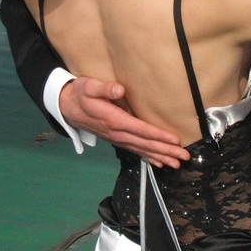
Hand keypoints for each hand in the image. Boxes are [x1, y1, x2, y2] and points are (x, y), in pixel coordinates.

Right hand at [60, 77, 190, 168]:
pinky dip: (148, 157)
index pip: (140, 129)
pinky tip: (159, 163)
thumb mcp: (88, 86)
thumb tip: (119, 89)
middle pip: (145, 144)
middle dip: (165, 150)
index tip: (174, 140)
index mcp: (113, 120)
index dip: (158, 135)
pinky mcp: (117, 139)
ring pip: (142, 150)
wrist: (67, 107)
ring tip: (177, 163)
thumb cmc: (80, 94)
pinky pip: (135, 151)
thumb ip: (104, 88)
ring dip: (160, 156)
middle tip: (184, 156)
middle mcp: (117, 133)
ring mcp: (117, 138)